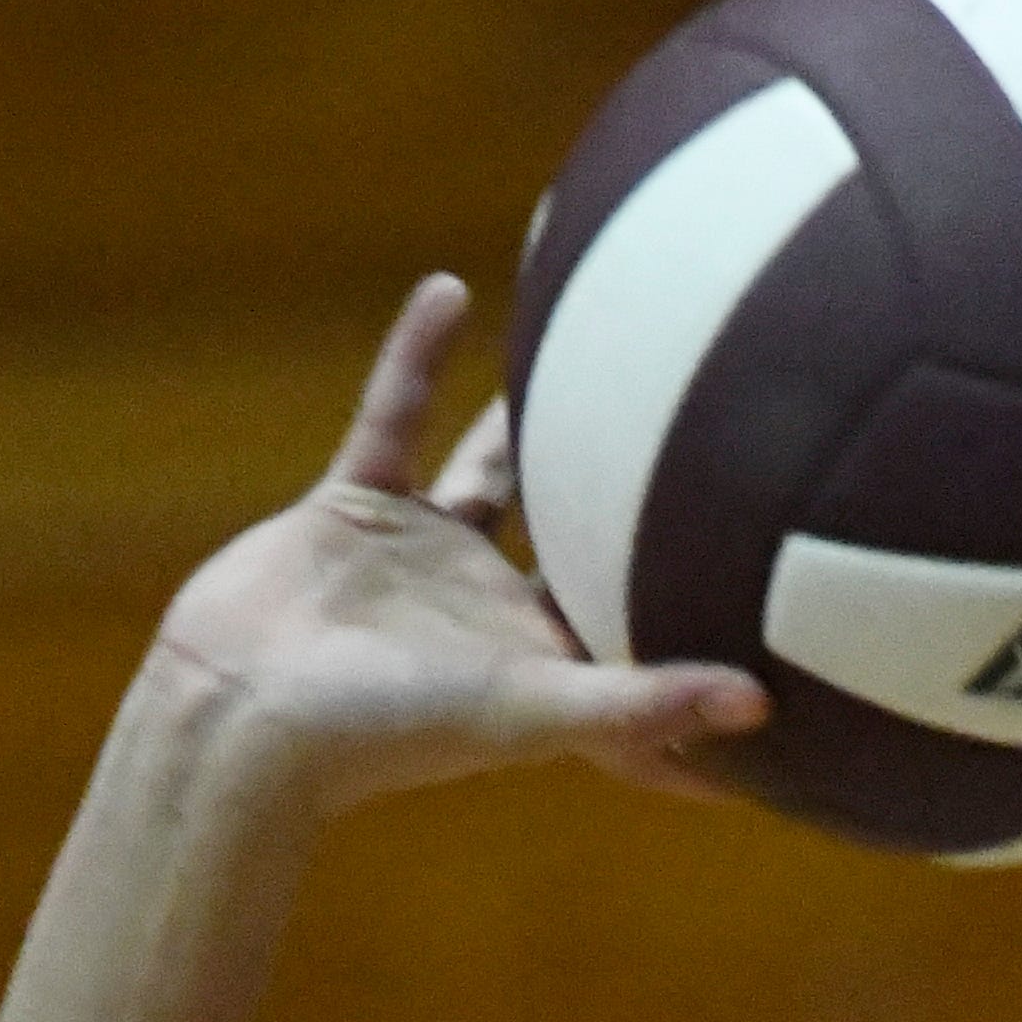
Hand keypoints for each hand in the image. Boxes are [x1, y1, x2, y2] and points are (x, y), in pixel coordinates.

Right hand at [146, 278, 766, 813]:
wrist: (240, 715)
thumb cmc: (387, 734)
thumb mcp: (533, 712)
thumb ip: (645, 704)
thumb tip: (765, 707)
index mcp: (545, 654)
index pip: (647, 620)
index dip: (707, 600)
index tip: (782, 568)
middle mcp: (492, 602)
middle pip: (585, 532)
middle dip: (635, 495)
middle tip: (718, 426)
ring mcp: (423, 553)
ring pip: (496, 466)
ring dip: (535, 416)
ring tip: (597, 342)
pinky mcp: (354, 507)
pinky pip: (395, 413)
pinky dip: (417, 356)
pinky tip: (454, 287)